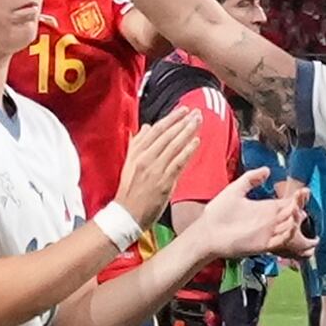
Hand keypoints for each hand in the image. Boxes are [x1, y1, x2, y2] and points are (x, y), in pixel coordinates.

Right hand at [115, 103, 201, 224]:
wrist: (126, 214)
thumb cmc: (128, 191)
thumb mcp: (128, 163)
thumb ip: (137, 144)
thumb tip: (147, 126)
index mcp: (136, 153)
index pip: (156, 130)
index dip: (171, 118)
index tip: (183, 110)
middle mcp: (146, 158)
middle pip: (167, 135)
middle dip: (183, 121)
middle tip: (196, 111)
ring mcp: (155, 169)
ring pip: (174, 145)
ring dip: (187, 131)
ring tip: (198, 121)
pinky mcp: (164, 182)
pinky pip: (178, 162)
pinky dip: (188, 150)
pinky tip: (196, 141)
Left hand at [185, 167, 308, 265]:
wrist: (206, 231)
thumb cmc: (218, 212)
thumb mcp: (235, 189)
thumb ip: (251, 178)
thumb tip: (267, 169)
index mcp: (266, 208)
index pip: (289, 203)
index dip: (299, 198)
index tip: (304, 191)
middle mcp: (270, 221)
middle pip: (294, 215)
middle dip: (300, 208)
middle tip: (300, 200)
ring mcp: (268, 233)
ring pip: (291, 229)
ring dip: (296, 222)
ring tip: (296, 212)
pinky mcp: (263, 244)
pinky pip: (281, 241)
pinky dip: (289, 235)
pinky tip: (290, 226)